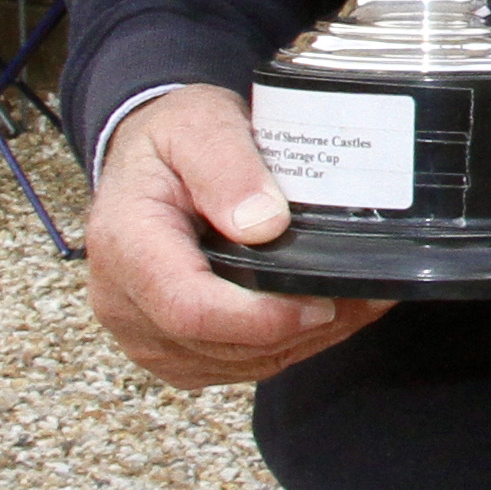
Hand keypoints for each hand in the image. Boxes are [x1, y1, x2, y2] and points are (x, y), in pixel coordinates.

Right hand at [83, 90, 390, 391]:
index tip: (323, 301)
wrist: (146, 161)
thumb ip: (228, 166)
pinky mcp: (171, 350)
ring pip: (238, 363)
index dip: (263, 318)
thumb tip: (264, 224)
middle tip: (367, 294)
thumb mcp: (199, 124)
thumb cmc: (170, 140)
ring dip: (303, 340)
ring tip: (357, 300)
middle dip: (300, 328)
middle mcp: (124, 301)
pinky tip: (324, 313)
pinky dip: (287, 345)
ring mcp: (144, 334)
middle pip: (222, 344)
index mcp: (125, 244)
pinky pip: (237, 366)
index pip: (191, 309)